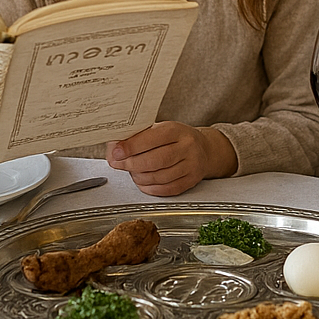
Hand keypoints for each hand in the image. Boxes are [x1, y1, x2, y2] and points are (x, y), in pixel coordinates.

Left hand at [106, 122, 236, 196]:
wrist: (204, 149)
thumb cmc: (177, 138)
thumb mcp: (160, 129)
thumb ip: (138, 137)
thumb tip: (113, 148)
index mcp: (177, 130)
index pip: (152, 139)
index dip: (131, 147)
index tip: (116, 151)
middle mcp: (187, 147)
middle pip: (155, 160)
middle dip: (131, 164)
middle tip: (117, 164)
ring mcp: (191, 165)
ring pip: (159, 177)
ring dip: (139, 177)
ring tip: (131, 171)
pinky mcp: (191, 181)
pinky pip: (166, 189)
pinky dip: (150, 188)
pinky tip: (142, 182)